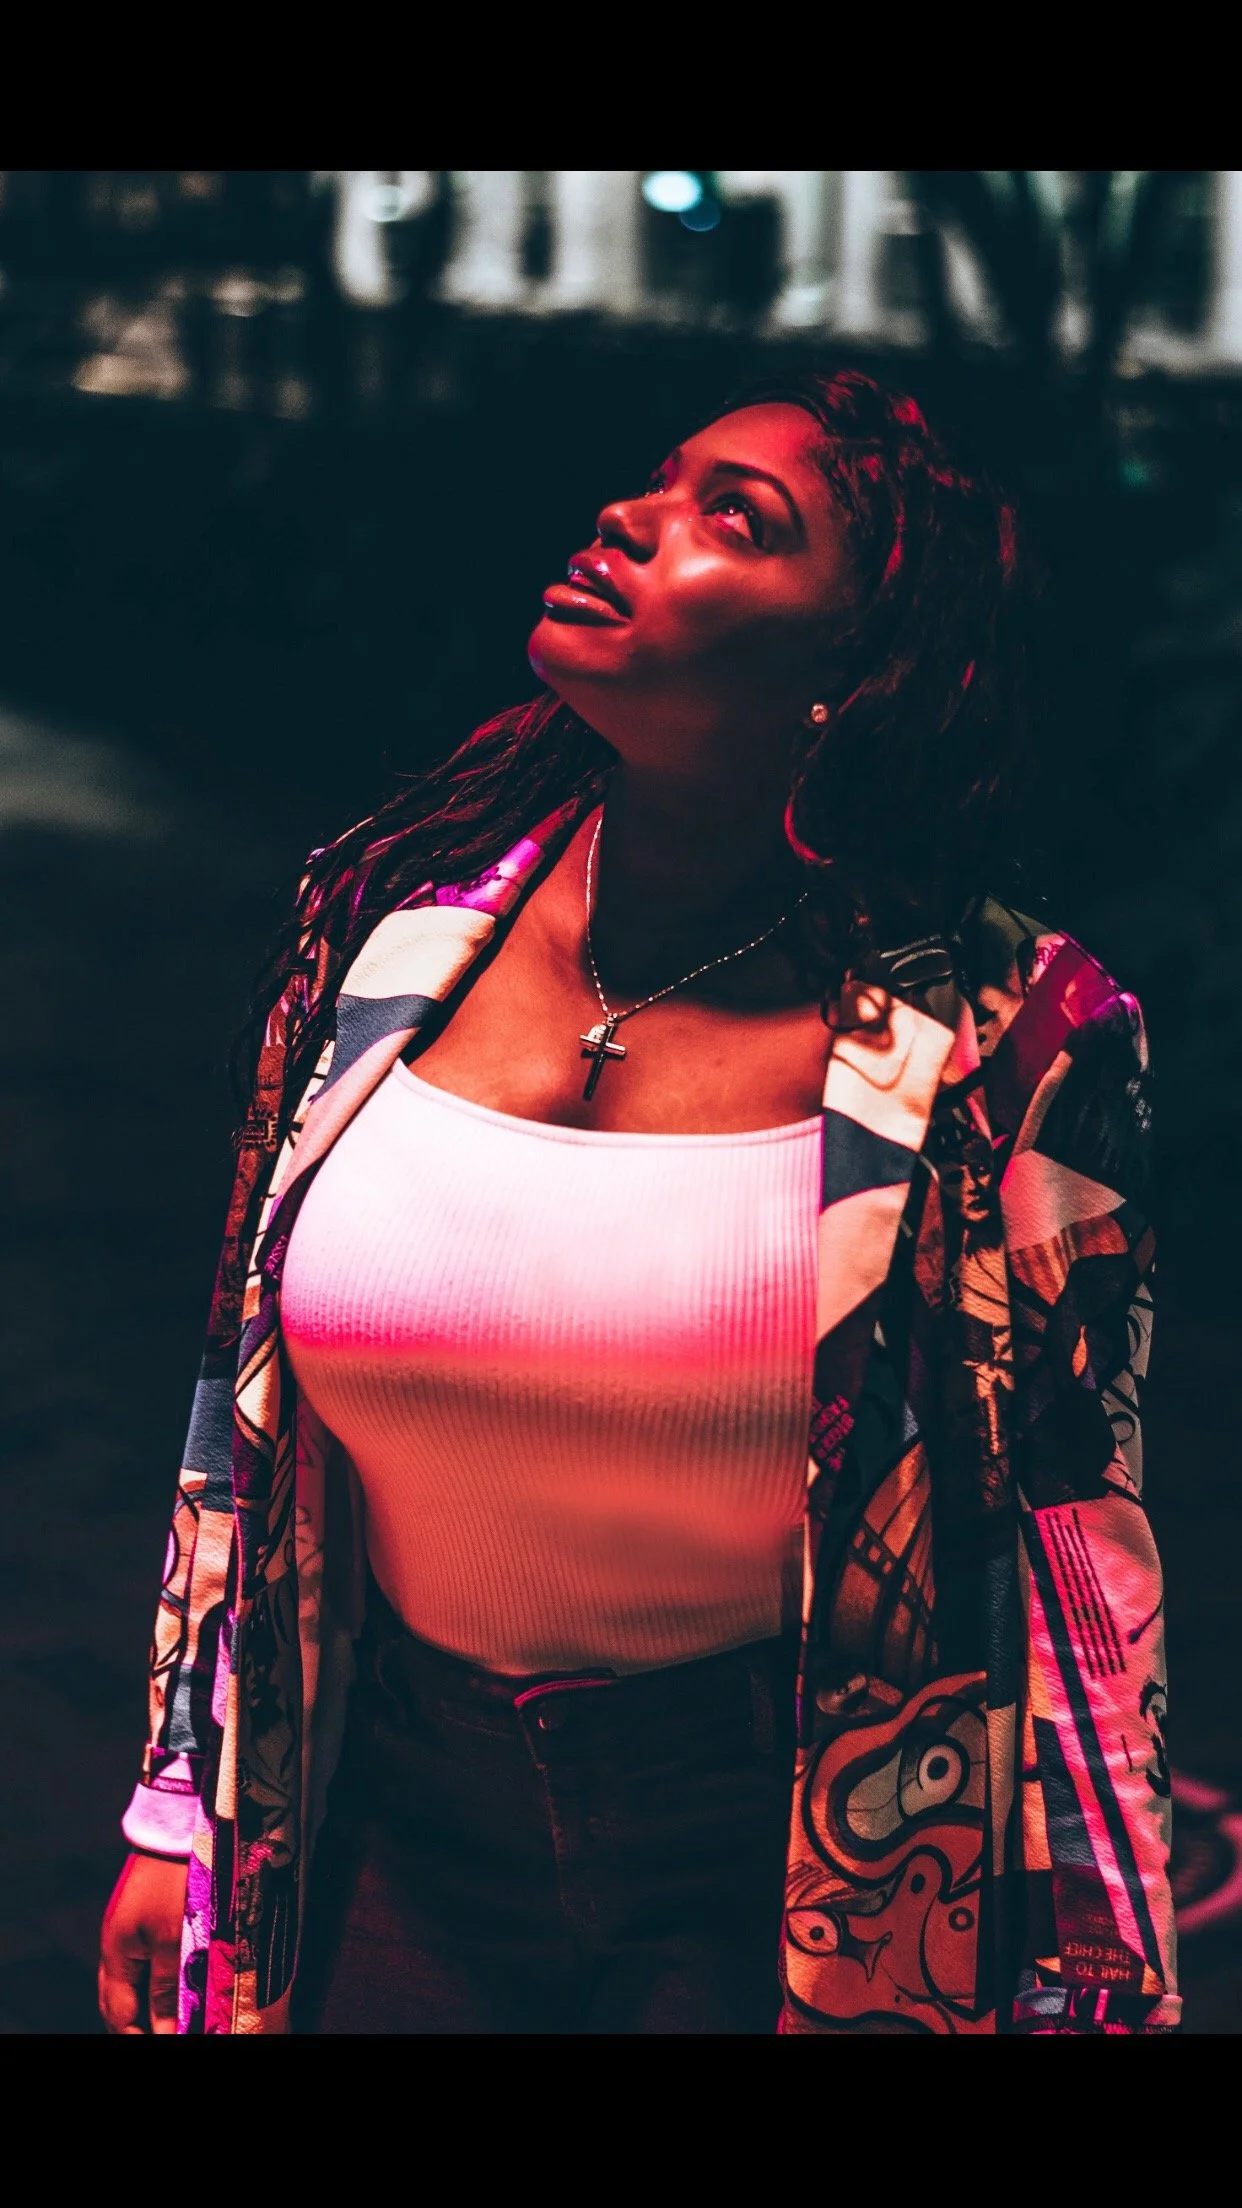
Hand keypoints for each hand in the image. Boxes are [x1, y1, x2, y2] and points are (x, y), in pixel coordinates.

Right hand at [98, 1851, 188, 2034]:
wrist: (176, 1826)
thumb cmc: (177, 1883)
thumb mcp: (174, 1940)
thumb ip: (165, 1988)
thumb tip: (160, 2031)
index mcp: (117, 1953)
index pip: (119, 2013)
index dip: (138, 2035)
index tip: (166, 2041)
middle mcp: (115, 1944)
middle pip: (117, 1999)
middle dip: (136, 2023)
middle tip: (166, 2032)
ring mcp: (126, 1928)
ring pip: (129, 1979)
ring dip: (146, 2001)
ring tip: (173, 2016)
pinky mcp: (142, 1914)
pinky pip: (141, 1959)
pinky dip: (153, 1979)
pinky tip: (173, 1983)